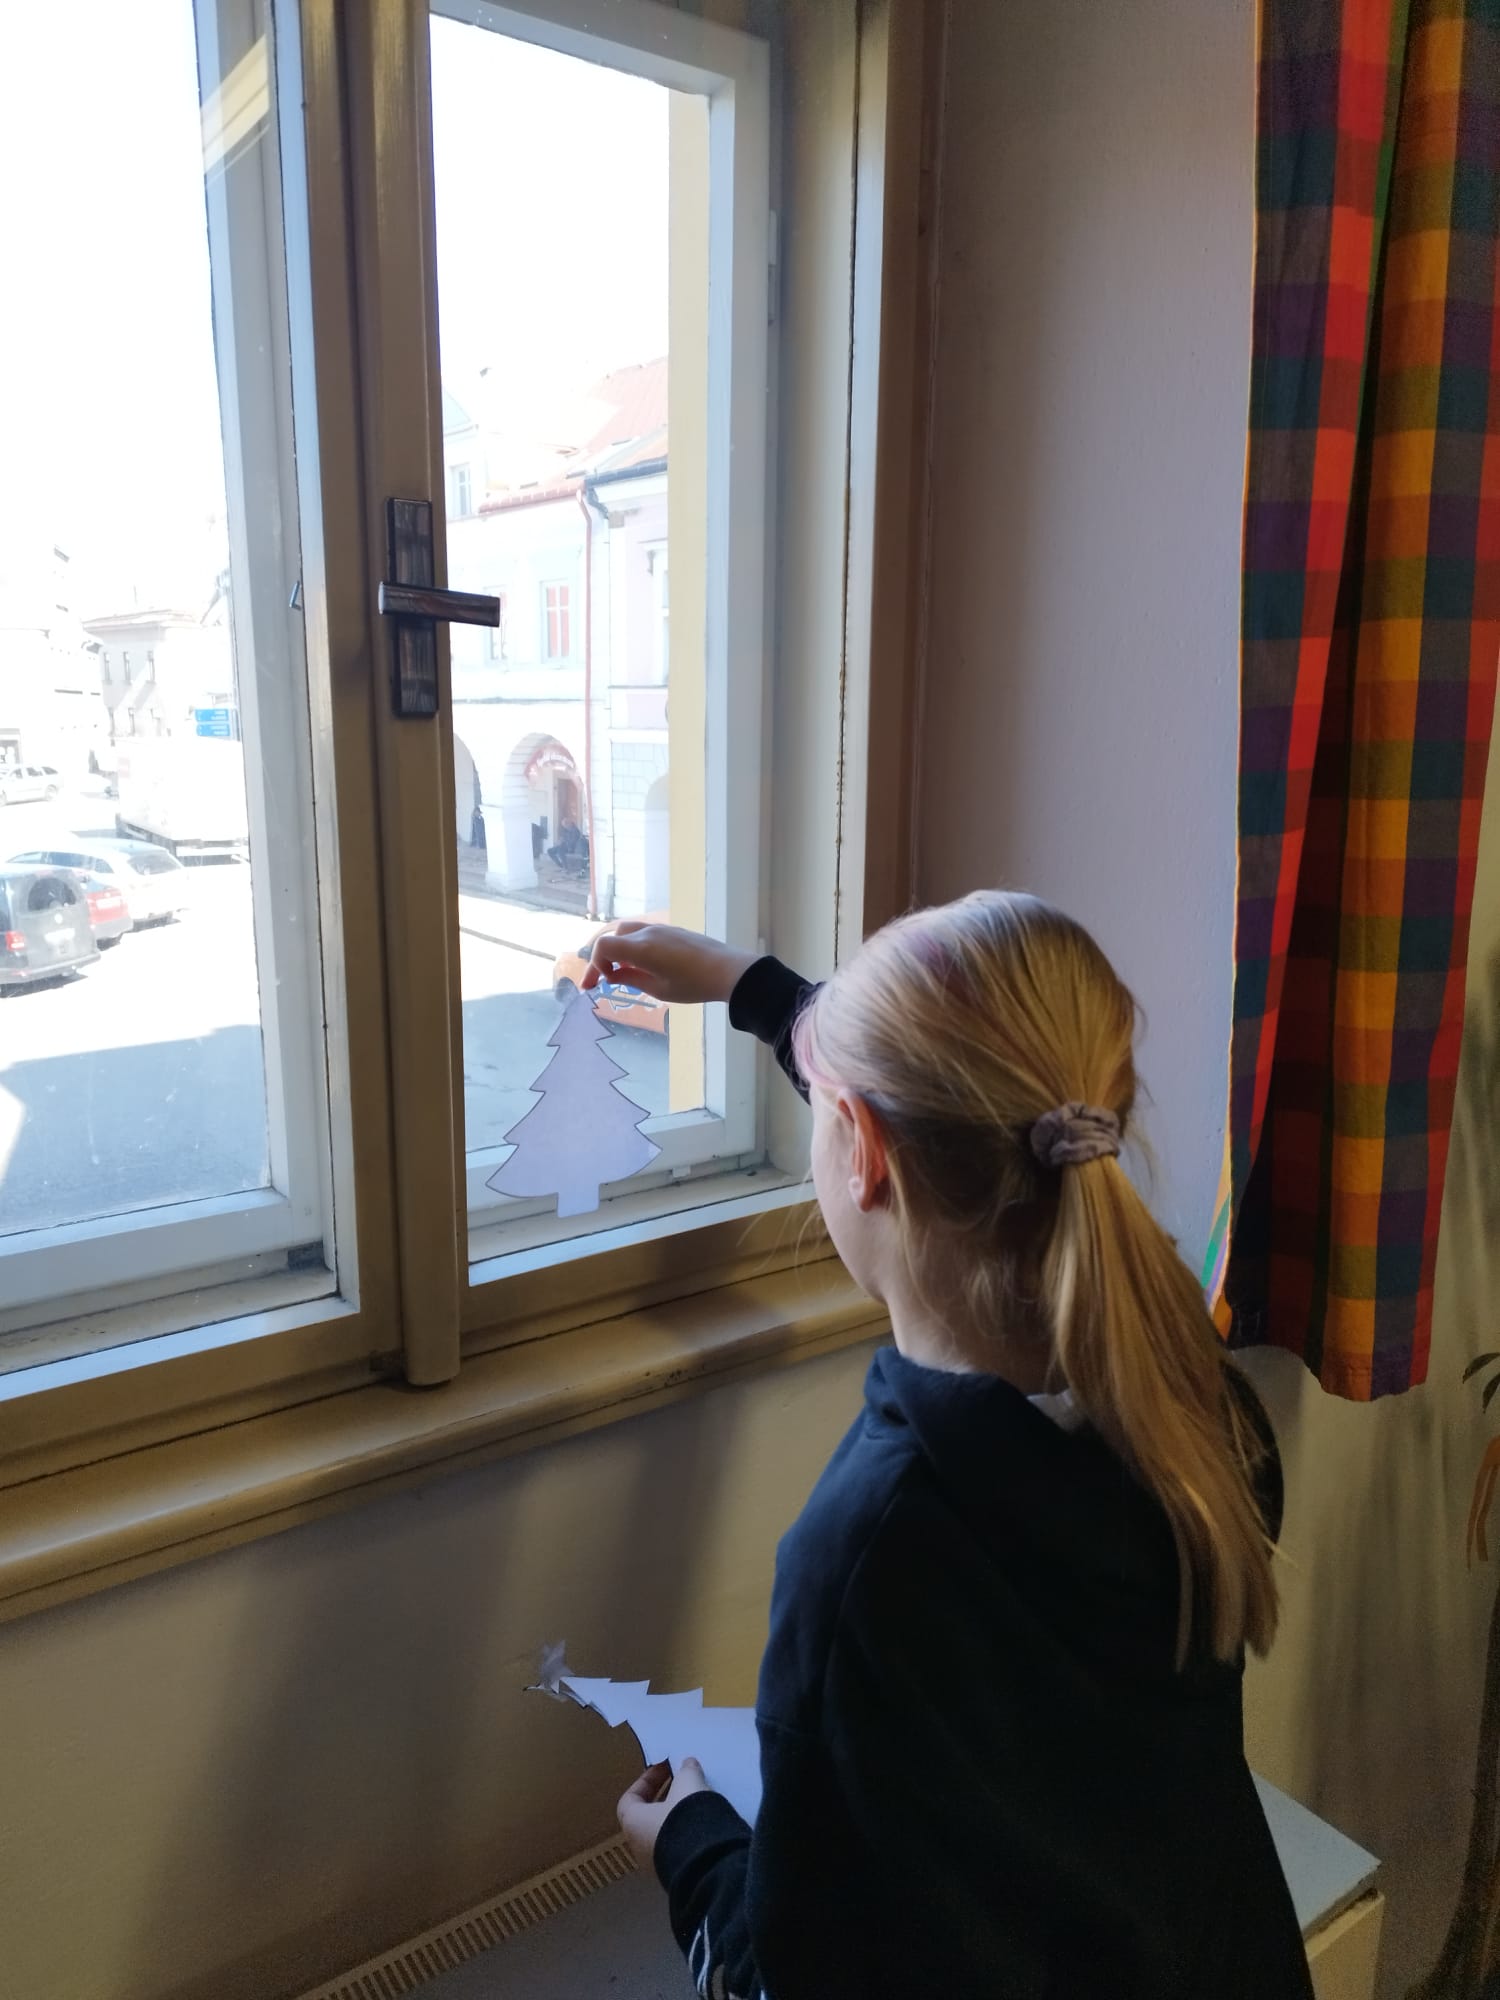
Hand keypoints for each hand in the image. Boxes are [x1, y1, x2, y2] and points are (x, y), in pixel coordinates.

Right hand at [581, 922, 757, 1006]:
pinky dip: (633, 946)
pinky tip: (642, 964)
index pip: (604, 946)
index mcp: (641, 948)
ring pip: (627, 932)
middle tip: (603, 980)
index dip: (595, 965)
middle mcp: (648, 933)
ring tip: (623, 972)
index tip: (598, 984)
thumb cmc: (694, 985)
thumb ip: (631, 979)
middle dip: (604, 958)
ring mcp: (661, 929)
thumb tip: (612, 976)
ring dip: (619, 950)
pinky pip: (643, 933)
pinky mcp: (672, 930)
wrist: (728, 970)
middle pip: (613, 937)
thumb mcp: (659, 989)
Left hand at [617, 1756, 709, 1868]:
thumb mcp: (687, 1784)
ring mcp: (656, 1865)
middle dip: (664, 1797)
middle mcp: (639, 1847)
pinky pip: (677, 1848)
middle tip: (682, 1782)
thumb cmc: (685, 1818)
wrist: (707, 1863)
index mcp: (633, 1824)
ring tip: (697, 1800)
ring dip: (677, 1816)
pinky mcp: (676, 1875)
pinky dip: (686, 1833)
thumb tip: (687, 1765)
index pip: (630, 1799)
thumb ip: (686, 1772)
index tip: (665, 1768)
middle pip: (647, 1817)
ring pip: (663, 1833)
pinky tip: (704, 1823)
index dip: (646, 1780)